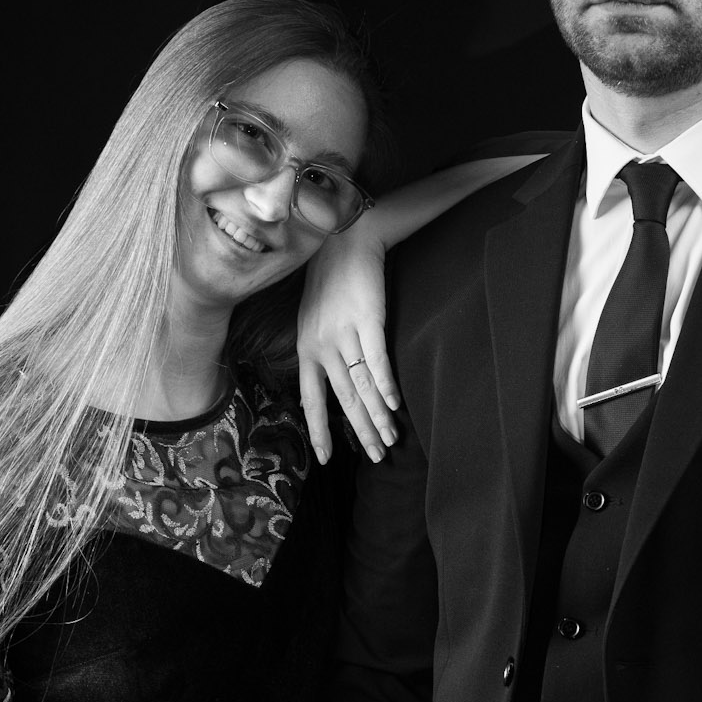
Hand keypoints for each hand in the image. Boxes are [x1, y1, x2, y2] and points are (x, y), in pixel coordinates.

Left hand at [297, 227, 398, 464]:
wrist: (344, 242)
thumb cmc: (330, 282)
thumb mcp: (312, 320)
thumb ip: (319, 350)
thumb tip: (330, 380)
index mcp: (306, 348)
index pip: (311, 399)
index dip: (320, 430)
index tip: (327, 459)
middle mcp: (321, 346)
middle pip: (343, 400)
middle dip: (361, 432)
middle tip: (377, 456)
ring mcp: (343, 334)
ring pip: (361, 386)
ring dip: (378, 416)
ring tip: (390, 439)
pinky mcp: (367, 320)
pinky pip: (377, 362)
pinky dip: (386, 386)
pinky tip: (395, 405)